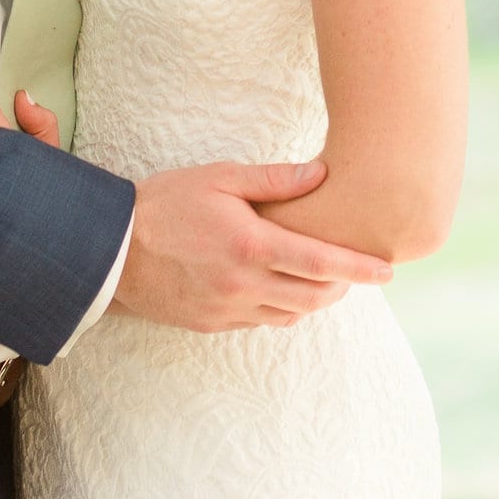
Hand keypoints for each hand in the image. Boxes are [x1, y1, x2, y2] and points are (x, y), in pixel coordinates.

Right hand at [112, 160, 393, 333]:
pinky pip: (261, 322)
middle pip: (314, 297)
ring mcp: (227, 310)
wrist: (110, 252)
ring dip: (313, 299)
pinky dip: (281, 307)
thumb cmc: (166, 204)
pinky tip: (282, 287)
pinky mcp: (212, 324)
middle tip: (357, 269)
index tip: (388, 271)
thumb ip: (274, 179)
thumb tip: (321, 173)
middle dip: (342, 286)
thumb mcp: (220, 178)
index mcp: (251, 247)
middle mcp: (244, 285)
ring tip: (323, 277)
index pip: (320, 264)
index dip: (359, 269)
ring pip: (290, 315)